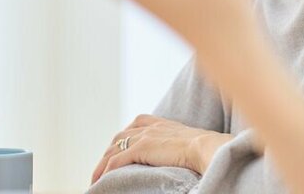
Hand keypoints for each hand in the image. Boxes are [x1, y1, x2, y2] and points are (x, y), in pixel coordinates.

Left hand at [90, 114, 233, 183]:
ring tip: (96, 178)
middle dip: (108, 152)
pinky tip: (103, 180)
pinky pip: (116, 160)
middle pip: (119, 137)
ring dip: (102, 164)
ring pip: (113, 149)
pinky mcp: (142, 148)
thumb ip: (177, 143)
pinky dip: (106, 170)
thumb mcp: (187, 141)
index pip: (134, 126)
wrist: (207, 147)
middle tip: (102, 169)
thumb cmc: (204, 148)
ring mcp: (144, 136)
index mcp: (160, 123)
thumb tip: (178, 155)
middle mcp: (150, 127)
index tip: (118, 150)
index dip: (123, 138)